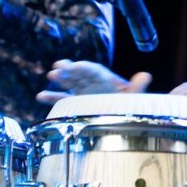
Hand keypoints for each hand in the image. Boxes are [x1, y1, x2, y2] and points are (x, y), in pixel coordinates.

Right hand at [36, 59, 151, 102]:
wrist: (126, 119)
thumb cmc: (130, 106)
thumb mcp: (134, 98)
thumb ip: (138, 87)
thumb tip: (146, 75)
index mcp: (107, 79)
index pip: (94, 71)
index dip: (84, 68)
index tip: (74, 66)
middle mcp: (93, 84)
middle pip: (79, 74)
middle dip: (69, 70)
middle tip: (57, 68)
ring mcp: (83, 93)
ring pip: (69, 84)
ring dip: (60, 80)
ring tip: (50, 76)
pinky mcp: (76, 104)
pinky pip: (63, 99)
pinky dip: (52, 97)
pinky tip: (41, 96)